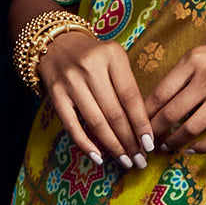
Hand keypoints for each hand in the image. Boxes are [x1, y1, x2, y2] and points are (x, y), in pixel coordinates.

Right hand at [37, 30, 155, 169]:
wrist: (56, 44)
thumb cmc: (94, 56)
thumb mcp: (115, 59)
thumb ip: (128, 85)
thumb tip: (143, 127)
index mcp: (112, 56)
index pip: (131, 97)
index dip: (141, 124)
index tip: (150, 144)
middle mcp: (90, 67)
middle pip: (115, 113)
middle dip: (130, 141)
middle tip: (140, 160)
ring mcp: (70, 81)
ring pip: (96, 122)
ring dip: (113, 146)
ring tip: (125, 161)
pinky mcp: (55, 94)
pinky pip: (71, 125)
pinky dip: (85, 144)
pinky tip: (99, 157)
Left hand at [145, 8, 205, 153]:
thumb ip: (185, 74)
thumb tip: (158, 103)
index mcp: (194, 61)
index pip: (160, 93)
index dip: (144, 114)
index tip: (136, 125)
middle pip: (170, 114)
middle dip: (155, 133)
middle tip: (146, 144)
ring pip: (190, 129)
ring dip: (174, 143)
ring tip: (166, 149)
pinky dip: (200, 147)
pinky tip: (191, 149)